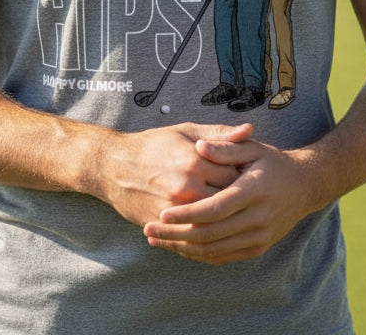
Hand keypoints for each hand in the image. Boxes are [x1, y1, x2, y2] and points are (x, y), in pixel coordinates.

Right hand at [98, 123, 251, 229]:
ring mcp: (175, 209)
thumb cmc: (154, 144)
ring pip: (213, 221)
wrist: (113, 166)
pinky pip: (193, 234)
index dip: (247, 176)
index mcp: (196, 161)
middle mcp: (187, 187)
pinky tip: (211, 223)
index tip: (251, 175)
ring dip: (223, 217)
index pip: (237, 175)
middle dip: (239, 199)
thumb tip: (250, 130)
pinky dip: (204, 229)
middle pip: (228, 201)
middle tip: (246, 196)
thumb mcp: (186, 131)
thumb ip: (220, 134)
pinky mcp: (164, 224)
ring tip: (229, 209)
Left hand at [143, 134, 319, 264]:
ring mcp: (259, 237)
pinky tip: (179, 246)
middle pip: (210, 234)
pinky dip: (198, 254)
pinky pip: (223, 257)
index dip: (186, 214)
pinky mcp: (257, 248)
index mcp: (253, 191)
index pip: (214, 209)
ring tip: (157, 241)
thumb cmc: (273, 162)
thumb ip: (225, 147)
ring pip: (213, 250)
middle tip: (149, 231)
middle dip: (176, 235)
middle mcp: (258, 218)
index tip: (162, 214)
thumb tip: (199, 146)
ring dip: (182, 248)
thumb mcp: (252, 148)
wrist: (305, 186)